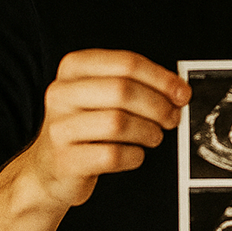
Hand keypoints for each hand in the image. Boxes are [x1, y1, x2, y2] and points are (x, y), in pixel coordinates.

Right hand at [25, 49, 189, 206]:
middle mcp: (61, 93)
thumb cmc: (85, 127)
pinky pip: (112, 155)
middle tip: (173, 118)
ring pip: (118, 123)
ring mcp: (59, 128)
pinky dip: (133, 156)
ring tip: (154, 136)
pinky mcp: (65, 160)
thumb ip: (134, 85)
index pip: (126, 63)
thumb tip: (178, 89)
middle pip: (123, 90)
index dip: (161, 78)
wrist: (49, 168)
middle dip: (158, 106)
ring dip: (148, 131)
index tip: (182, 93)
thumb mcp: (101, 95)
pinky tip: (135, 154)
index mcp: (73, 68)